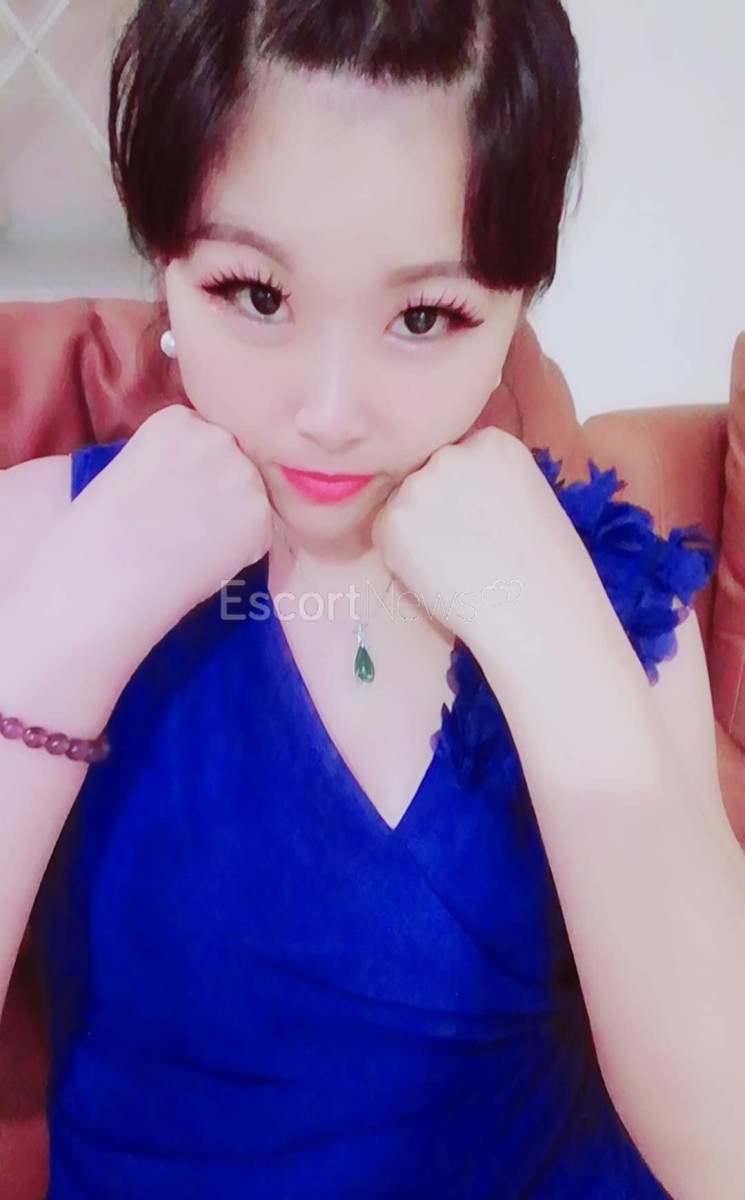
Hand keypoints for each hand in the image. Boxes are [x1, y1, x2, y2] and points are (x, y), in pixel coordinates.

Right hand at [51, 405, 273, 656]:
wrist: (105, 573)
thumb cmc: (105, 530)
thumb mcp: (134, 466)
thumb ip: (177, 458)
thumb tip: (206, 476)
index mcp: (180, 419)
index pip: (209, 439)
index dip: (197, 473)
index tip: (175, 495)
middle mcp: (217, 438)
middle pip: (238, 463)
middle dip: (223, 492)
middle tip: (187, 524)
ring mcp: (243, 476)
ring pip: (253, 499)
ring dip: (235, 522)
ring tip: (193, 544)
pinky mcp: (259, 516)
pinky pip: (262, 535)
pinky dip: (243, 552)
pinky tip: (206, 559)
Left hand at [371, 427, 611, 666]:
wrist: (537, 610)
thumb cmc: (543, 566)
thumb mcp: (524, 497)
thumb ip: (483, 481)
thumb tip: (445, 494)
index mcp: (492, 442)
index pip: (459, 459)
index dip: (465, 496)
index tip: (482, 523)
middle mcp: (452, 453)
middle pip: (427, 476)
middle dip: (437, 507)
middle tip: (466, 549)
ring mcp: (419, 484)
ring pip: (404, 504)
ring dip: (416, 531)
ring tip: (455, 564)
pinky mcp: (394, 519)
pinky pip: (385, 534)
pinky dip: (401, 557)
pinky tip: (437, 575)